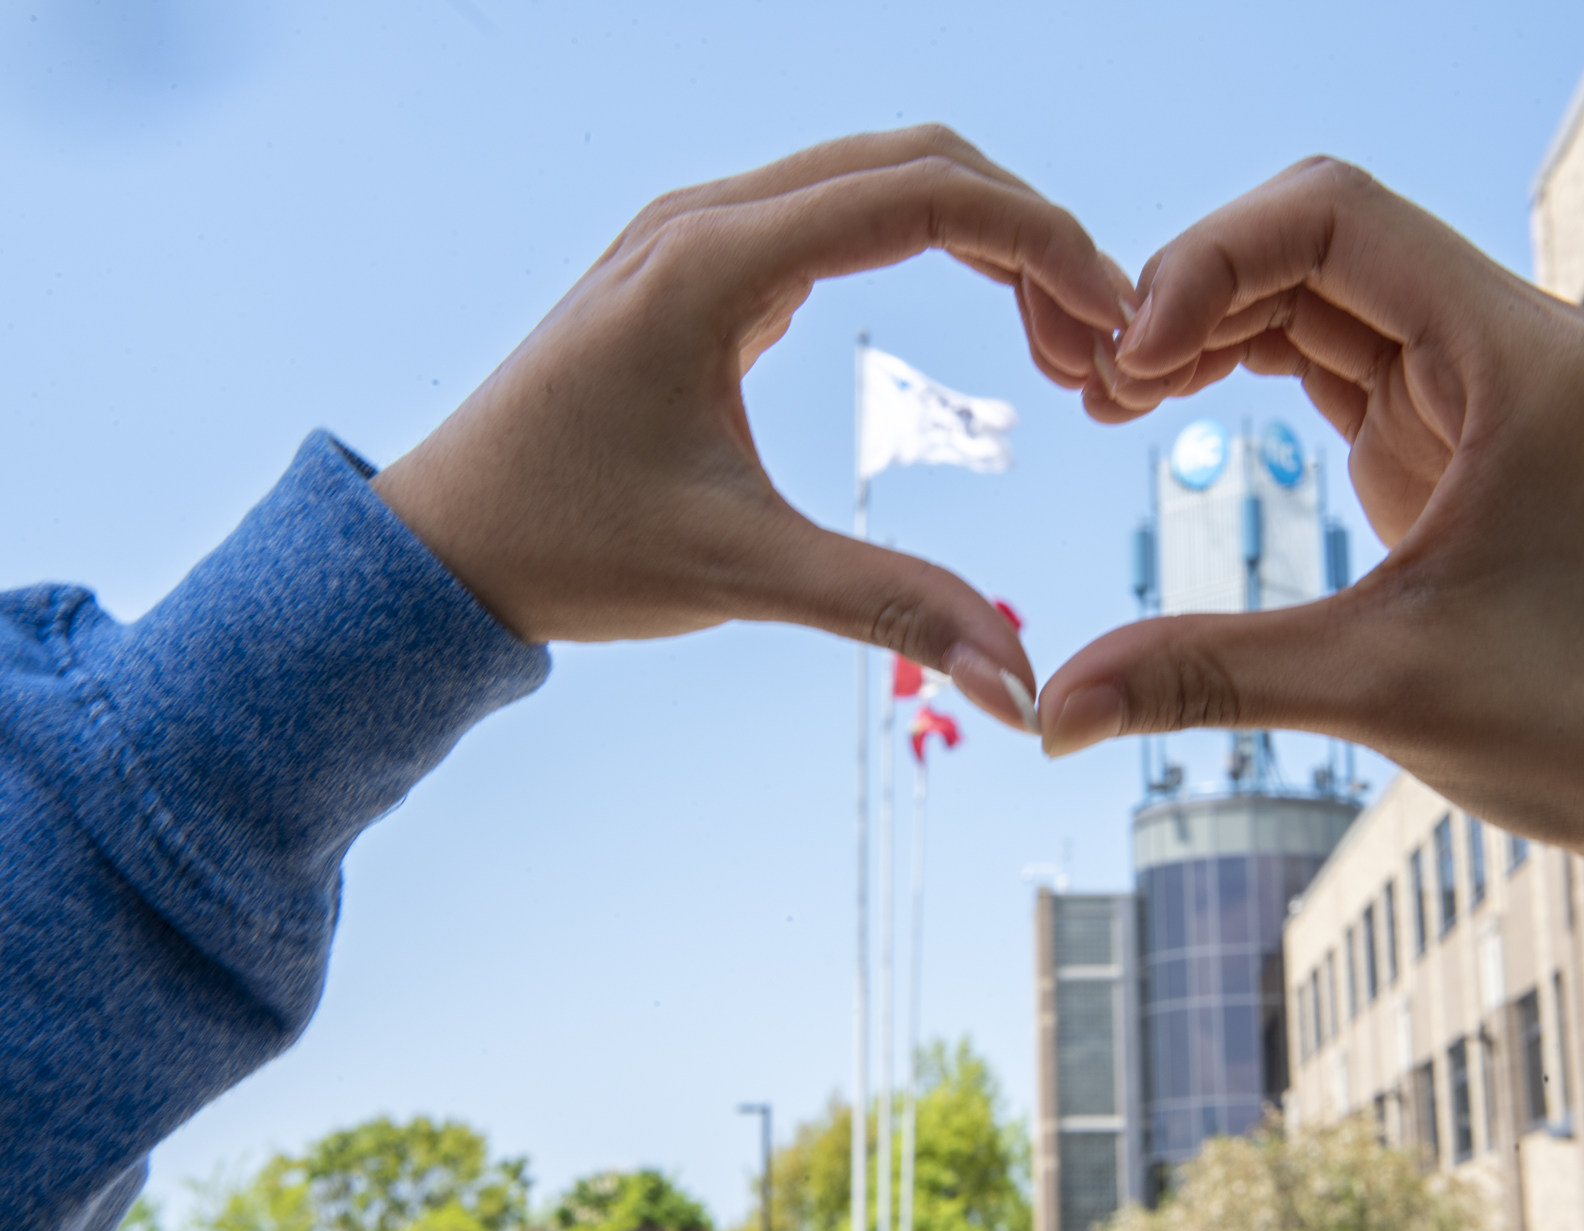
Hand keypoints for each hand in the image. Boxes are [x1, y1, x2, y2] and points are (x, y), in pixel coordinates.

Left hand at [371, 126, 1135, 731]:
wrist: (439, 547)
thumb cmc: (566, 549)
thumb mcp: (739, 574)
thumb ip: (894, 609)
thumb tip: (1023, 689)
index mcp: (713, 262)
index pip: (925, 193)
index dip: (1043, 244)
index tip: (1115, 321)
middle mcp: (704, 217)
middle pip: (916, 160)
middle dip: (1029, 234)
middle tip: (1102, 338)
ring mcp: (693, 231)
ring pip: (878, 176)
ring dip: (980, 234)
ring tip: (1054, 334)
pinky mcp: (691, 265)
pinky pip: (833, 213)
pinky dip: (921, 244)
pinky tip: (967, 318)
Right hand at [1041, 158, 1583, 1011]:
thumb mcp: (1381, 687)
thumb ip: (1207, 676)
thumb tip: (1049, 713)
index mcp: (1513, 358)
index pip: (1335, 218)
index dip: (1209, 261)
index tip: (1130, 361)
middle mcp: (1501, 345)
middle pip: (1314, 239)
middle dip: (1192, 288)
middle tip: (1095, 385)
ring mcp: (1475, 389)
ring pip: (1317, 295)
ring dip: (1210, 326)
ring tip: (1113, 399)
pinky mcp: (1449, 440)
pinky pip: (1331, 360)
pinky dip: (1246, 368)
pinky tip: (1173, 407)